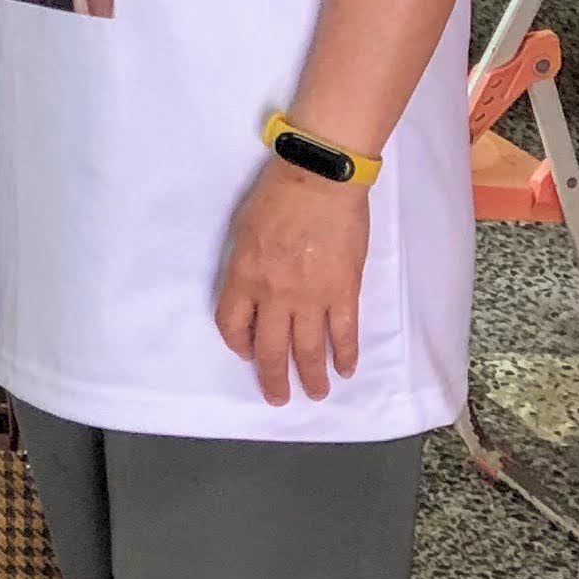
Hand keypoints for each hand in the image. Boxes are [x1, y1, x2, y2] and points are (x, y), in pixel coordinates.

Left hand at [213, 158, 368, 404]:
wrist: (320, 180)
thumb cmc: (277, 197)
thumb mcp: (244, 232)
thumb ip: (247, 267)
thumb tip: (252, 292)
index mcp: (244, 277)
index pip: (233, 325)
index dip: (239, 344)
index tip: (248, 352)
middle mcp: (274, 295)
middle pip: (270, 349)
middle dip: (273, 379)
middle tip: (278, 398)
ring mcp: (311, 296)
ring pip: (308, 350)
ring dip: (312, 376)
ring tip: (316, 394)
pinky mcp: (344, 291)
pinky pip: (344, 333)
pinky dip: (345, 356)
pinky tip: (345, 369)